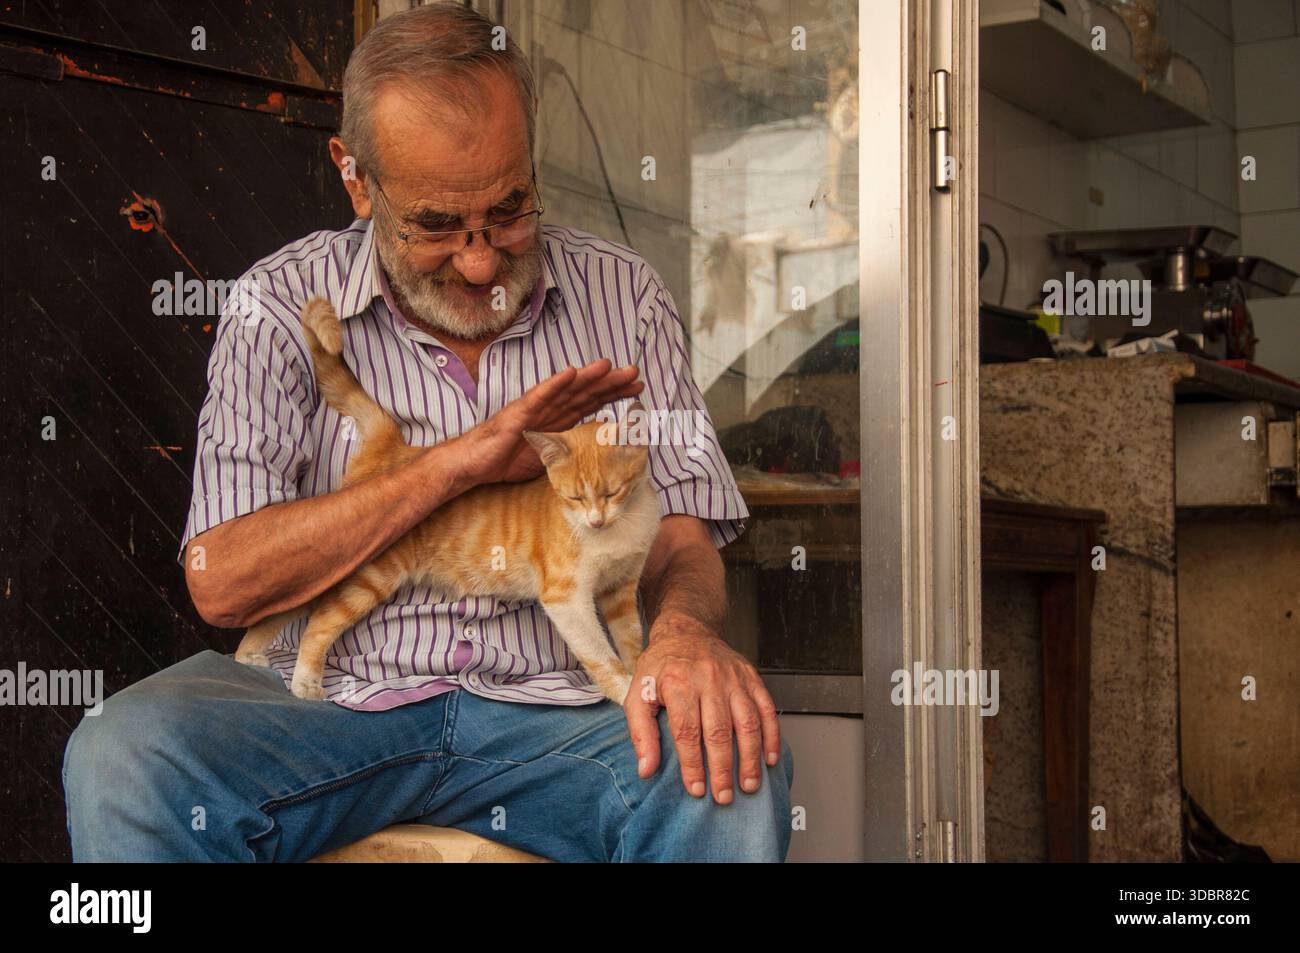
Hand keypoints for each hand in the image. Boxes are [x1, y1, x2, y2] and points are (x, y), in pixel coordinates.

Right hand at [449, 359, 642, 486]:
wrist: (473, 465)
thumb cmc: (506, 461)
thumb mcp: (548, 459)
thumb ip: (569, 451)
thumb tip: (595, 456)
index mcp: (557, 419)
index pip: (591, 403)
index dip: (613, 395)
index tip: (637, 389)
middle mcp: (548, 409)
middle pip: (584, 392)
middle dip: (610, 382)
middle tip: (634, 372)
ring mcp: (533, 408)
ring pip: (565, 389)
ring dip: (588, 377)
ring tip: (608, 366)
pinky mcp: (518, 413)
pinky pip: (539, 396)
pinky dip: (555, 384)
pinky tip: (571, 373)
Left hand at [623, 612, 780, 804]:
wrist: (686, 631)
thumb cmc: (661, 667)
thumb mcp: (638, 693)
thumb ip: (641, 732)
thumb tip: (646, 769)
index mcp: (678, 682)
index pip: (687, 731)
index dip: (692, 763)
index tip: (696, 789)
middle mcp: (709, 678)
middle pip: (719, 731)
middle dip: (722, 768)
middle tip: (724, 796)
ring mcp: (734, 678)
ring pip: (747, 722)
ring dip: (750, 757)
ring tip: (748, 785)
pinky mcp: (751, 677)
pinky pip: (766, 709)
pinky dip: (771, 735)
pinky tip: (769, 759)